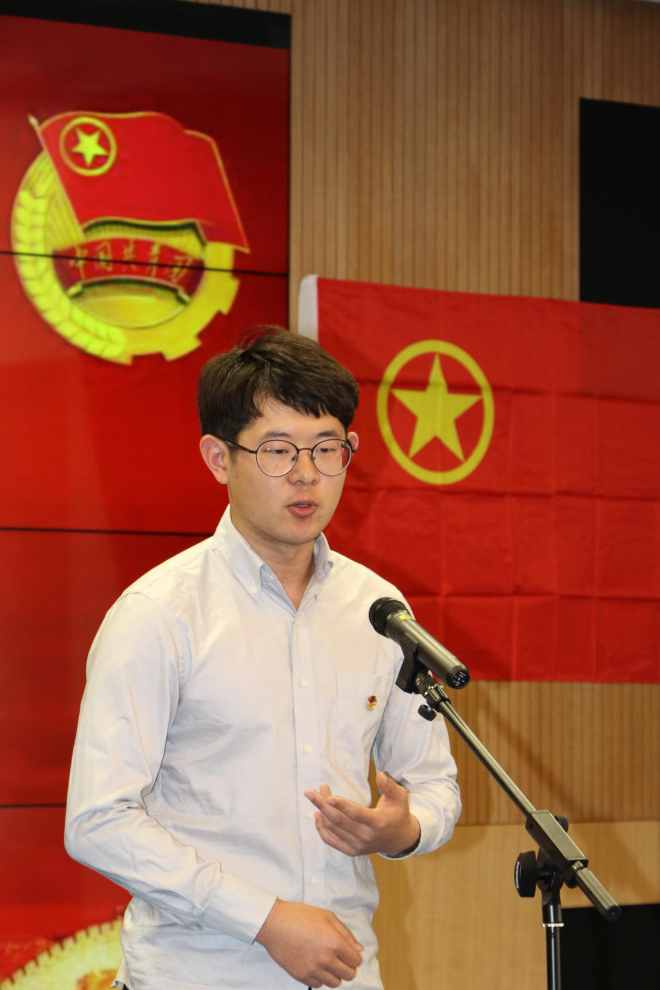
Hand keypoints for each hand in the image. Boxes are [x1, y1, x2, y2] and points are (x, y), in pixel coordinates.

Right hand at [255, 899, 361, 987]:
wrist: (274, 923)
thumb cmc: (301, 916)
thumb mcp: (327, 916)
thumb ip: (345, 933)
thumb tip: (358, 949)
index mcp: (334, 943)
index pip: (355, 961)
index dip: (353, 956)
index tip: (347, 952)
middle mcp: (325, 959)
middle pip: (348, 975)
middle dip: (347, 967)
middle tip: (339, 959)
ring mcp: (312, 969)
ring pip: (334, 983)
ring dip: (334, 974)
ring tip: (327, 963)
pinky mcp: (300, 976)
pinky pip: (317, 985)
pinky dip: (319, 978)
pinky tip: (315, 966)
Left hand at [304, 771, 420, 856]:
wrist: (398, 840)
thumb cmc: (398, 814)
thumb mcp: (399, 797)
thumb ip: (390, 786)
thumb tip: (380, 774)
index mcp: (378, 823)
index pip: (357, 815)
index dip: (342, 806)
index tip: (329, 797)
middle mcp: (366, 837)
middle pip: (340, 821)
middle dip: (323, 805)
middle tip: (310, 792)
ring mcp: (358, 846)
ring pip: (334, 829)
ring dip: (321, 812)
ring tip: (315, 796)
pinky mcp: (351, 851)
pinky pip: (331, 841)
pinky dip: (321, 829)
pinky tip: (317, 815)